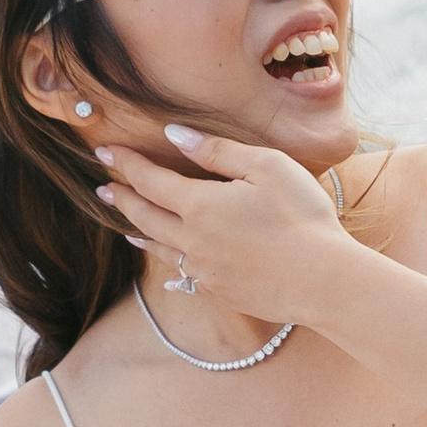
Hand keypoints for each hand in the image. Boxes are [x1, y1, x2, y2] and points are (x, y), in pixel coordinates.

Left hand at [92, 125, 345, 324]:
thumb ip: (216, 151)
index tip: (105, 152)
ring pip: (160, 247)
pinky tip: (166, 261)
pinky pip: (181, 272)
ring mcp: (203, 270)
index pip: (149, 180)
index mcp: (199, 205)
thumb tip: (174, 135)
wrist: (324, 280)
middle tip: (103, 188)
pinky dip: (166, 259)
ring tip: (125, 224)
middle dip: (122, 198)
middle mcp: (192, 240)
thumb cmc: (302, 216)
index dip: (125, 164)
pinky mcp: (219, 290)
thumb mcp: (265, 168)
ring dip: (138, 230)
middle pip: (145, 216)